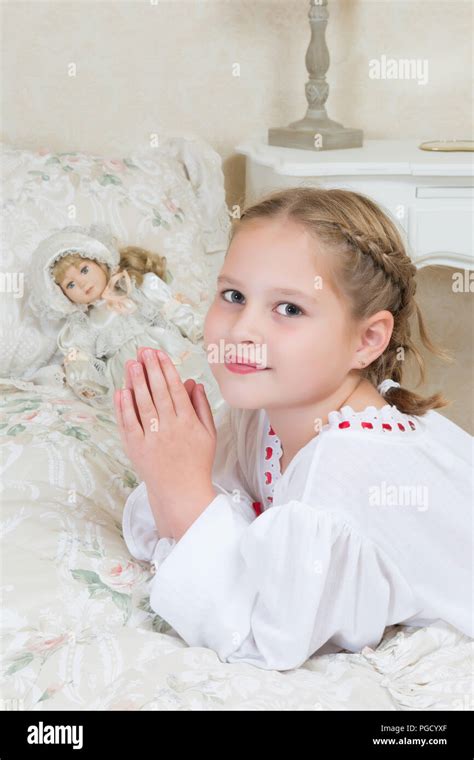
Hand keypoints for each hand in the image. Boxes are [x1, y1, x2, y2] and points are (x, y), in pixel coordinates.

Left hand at [114, 347, 216, 539]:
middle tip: (143, 351)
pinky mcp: (137, 448)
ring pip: (143, 404)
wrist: (182, 492)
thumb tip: (193, 382)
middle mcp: (170, 427)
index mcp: (188, 422)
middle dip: (150, 369)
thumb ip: (201, 406)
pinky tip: (122, 391)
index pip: (175, 389)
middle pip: (158, 392)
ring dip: (136, 382)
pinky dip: (124, 407)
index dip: (166, 369)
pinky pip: (129, 424)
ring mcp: (152, 438)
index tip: (159, 353)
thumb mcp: (208, 433)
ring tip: (131, 364)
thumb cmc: (197, 461)